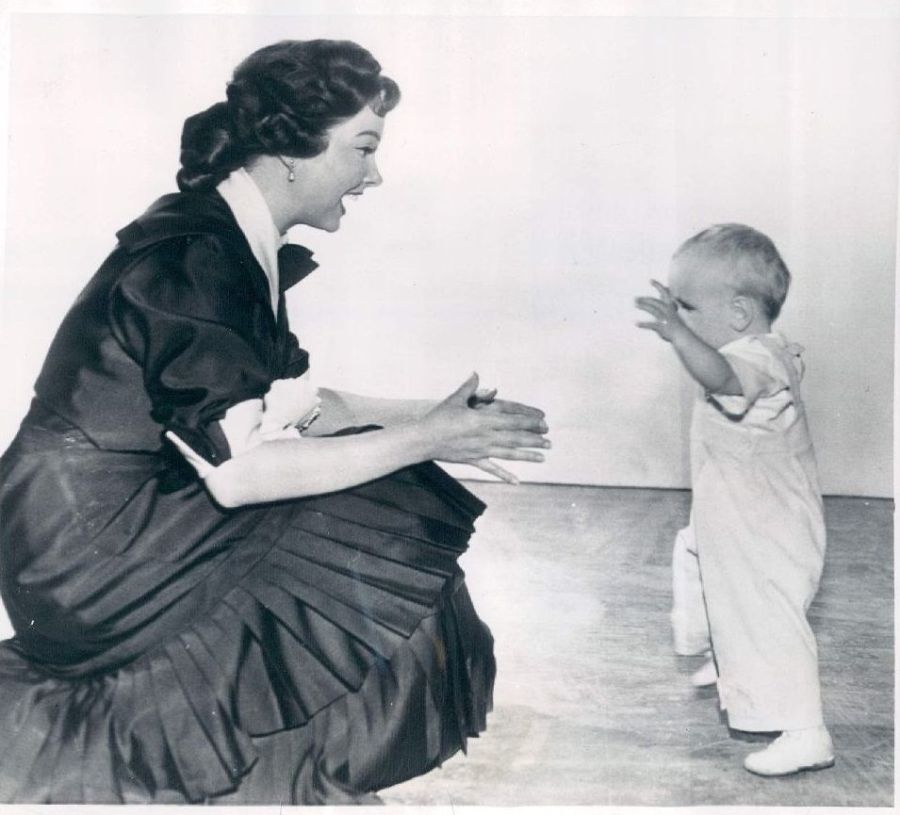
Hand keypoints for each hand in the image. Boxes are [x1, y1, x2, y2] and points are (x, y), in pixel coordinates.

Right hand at [422, 373, 549, 483]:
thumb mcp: (455, 399)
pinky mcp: (473, 460)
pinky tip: (517, 481)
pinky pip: (492, 469)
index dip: (530, 421)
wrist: (423, 439)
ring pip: (509, 453)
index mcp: (483, 419)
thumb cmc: (438, 417)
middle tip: (550, 441)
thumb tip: (476, 374)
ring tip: (542, 458)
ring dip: (527, 456)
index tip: (543, 422)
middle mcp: (485, 435)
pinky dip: (505, 475)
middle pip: (515, 437)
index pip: (513, 419)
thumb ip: (469, 387)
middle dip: (534, 439)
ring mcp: (480, 450)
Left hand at [635, 280, 687, 342]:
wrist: (681, 336)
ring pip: (653, 309)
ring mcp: (665, 318)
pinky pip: (651, 324)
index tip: (650, 280)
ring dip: (643, 306)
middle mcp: (667, 310)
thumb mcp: (671, 311)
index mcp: (670, 306)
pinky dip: (643, 324)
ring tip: (635, 304)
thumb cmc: (674, 323)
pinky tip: (636, 323)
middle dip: (645, 299)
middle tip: (635, 299)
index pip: (664, 293)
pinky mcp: (661, 326)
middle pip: (655, 301)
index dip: (658, 286)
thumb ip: (666, 302)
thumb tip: (664, 291)